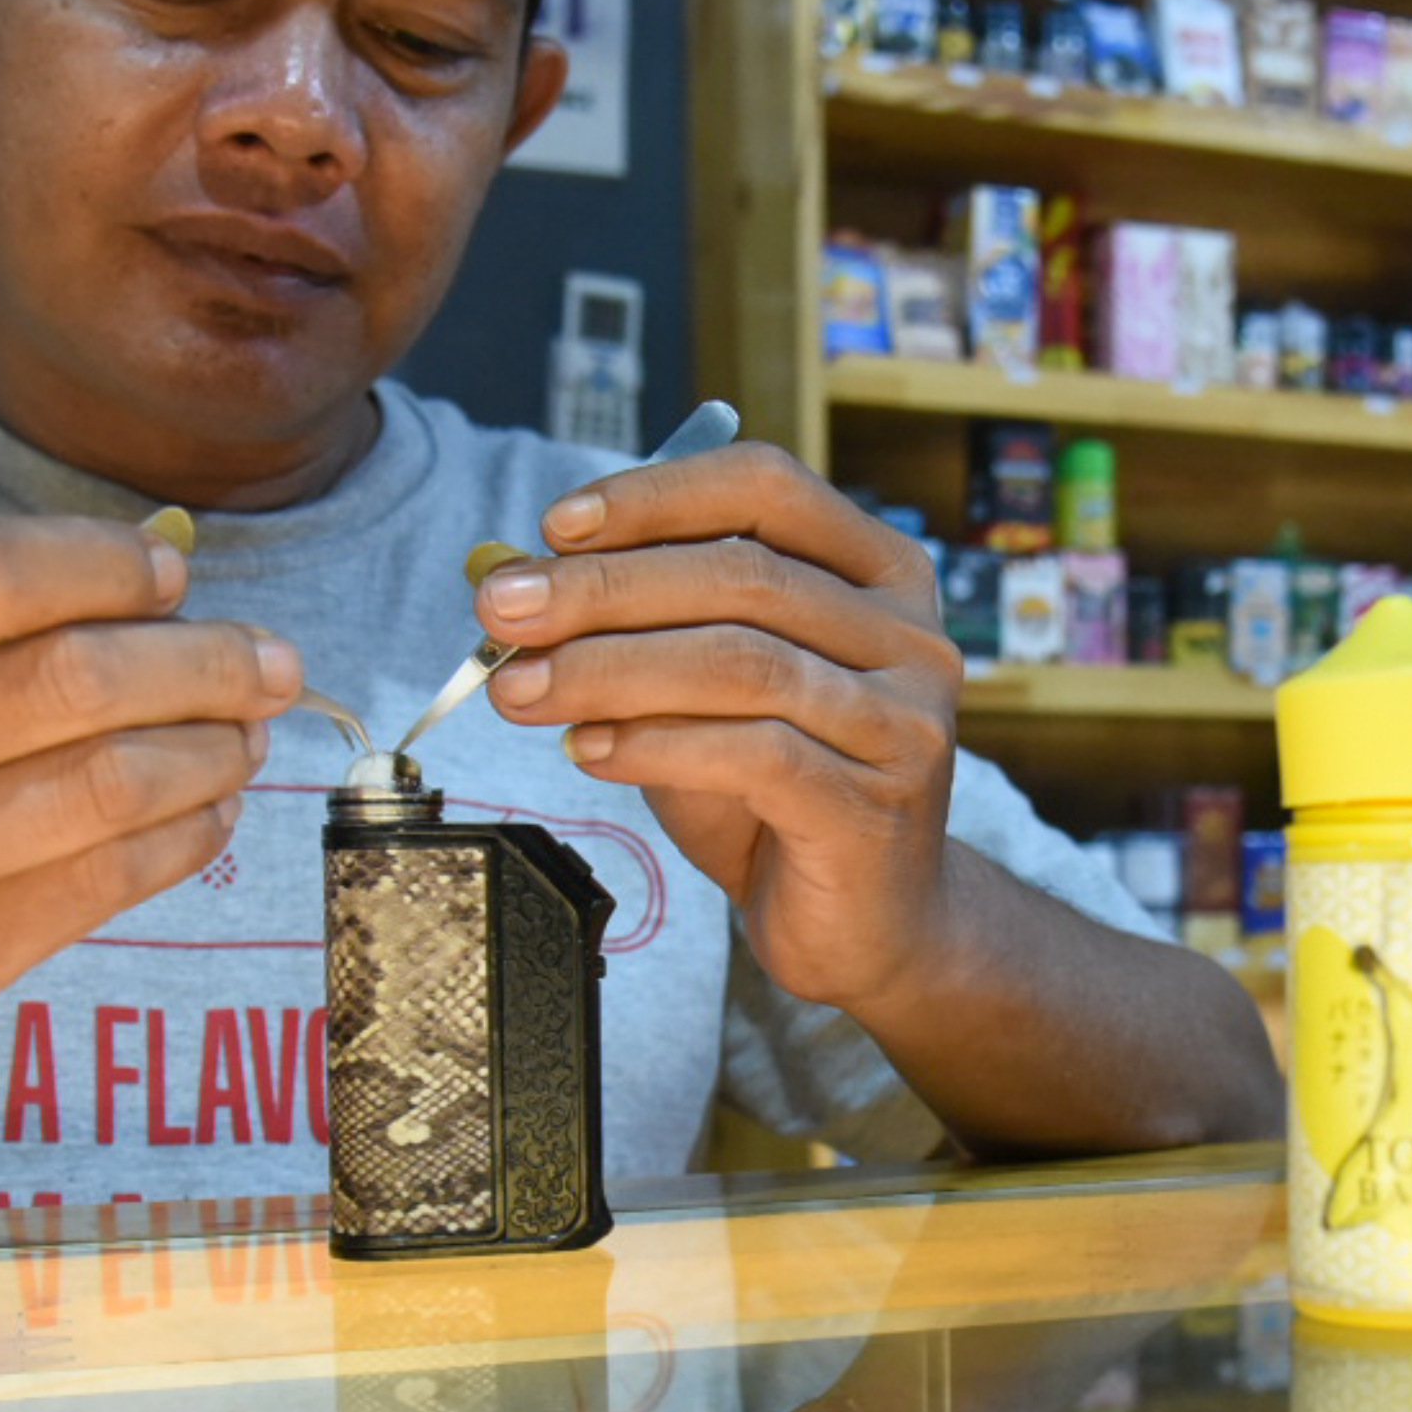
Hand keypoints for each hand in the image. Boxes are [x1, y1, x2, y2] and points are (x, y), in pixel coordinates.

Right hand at [0, 516, 299, 1098]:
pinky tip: (205, 812)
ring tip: (244, 735)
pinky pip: (98, 886)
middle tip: (265, 660)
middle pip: (64, 683)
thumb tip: (149, 582)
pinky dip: (179, 838)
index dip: (101, 564)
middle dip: (198, 662)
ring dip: (206, 752)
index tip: (171, 573)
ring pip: (100, 788)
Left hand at [477, 444, 962, 1011]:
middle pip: (741, 574)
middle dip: (603, 587)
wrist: (865, 925)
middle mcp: (909, 634)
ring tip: (520, 688)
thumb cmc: (777, 795)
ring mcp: (903, 720)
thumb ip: (630, 632)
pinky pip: (752, 752)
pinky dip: (654, 744)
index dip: (656, 494)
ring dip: (608, 667)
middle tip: (502, 610)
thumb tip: (504, 575)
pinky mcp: (876, 805)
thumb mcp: (697, 694)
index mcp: (876, 572)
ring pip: (740, 661)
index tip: (555, 528)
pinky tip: (589, 750)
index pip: (764, 486)